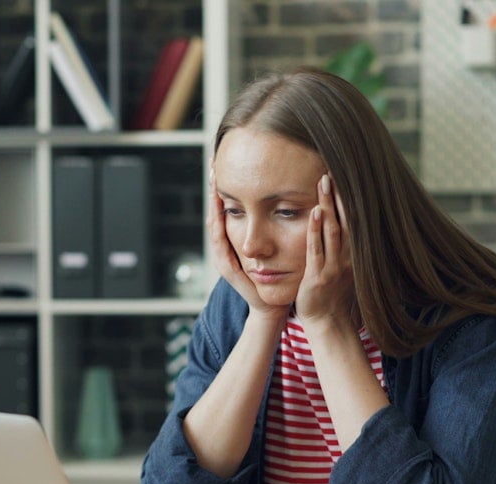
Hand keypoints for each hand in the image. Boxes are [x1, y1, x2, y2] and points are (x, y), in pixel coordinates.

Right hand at [206, 170, 287, 319]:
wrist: (271, 305)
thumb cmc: (276, 276)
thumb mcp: (272, 247)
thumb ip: (272, 228)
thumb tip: (282, 201)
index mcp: (234, 242)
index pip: (225, 210)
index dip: (223, 190)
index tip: (223, 167)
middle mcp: (224, 248)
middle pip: (215, 213)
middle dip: (213, 191)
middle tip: (213, 167)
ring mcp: (223, 257)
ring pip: (214, 225)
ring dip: (212, 204)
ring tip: (213, 183)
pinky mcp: (227, 267)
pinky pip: (219, 242)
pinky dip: (218, 225)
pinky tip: (218, 210)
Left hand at [294, 173, 356, 328]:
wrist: (328, 323)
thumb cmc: (332, 295)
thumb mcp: (342, 267)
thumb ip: (342, 246)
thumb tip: (340, 223)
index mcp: (353, 254)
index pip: (352, 220)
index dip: (347, 199)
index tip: (342, 177)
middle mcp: (347, 258)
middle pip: (345, 220)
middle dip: (338, 195)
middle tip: (332, 170)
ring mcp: (334, 267)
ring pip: (332, 230)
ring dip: (327, 205)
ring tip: (323, 183)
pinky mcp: (318, 276)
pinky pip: (316, 250)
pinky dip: (315, 231)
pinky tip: (312, 213)